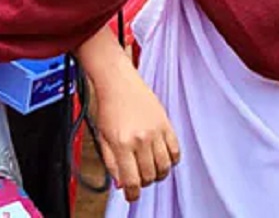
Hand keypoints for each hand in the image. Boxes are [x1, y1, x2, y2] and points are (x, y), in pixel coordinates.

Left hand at [90, 57, 180, 201]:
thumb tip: (122, 185)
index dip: (132, 194)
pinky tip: (161, 157)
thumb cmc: (108, 107)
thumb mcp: (102, 137)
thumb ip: (111, 163)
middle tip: (137, 177)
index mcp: (122, 143)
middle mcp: (141, 139)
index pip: (132, 181)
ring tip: (149, 168)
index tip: (131, 196)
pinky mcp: (167, 124)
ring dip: (158, 174)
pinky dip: (171, 160)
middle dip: (143, 182)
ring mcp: (156, 132)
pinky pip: (176, 152)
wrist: (118, 81)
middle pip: (149, 176)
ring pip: (165, 167)